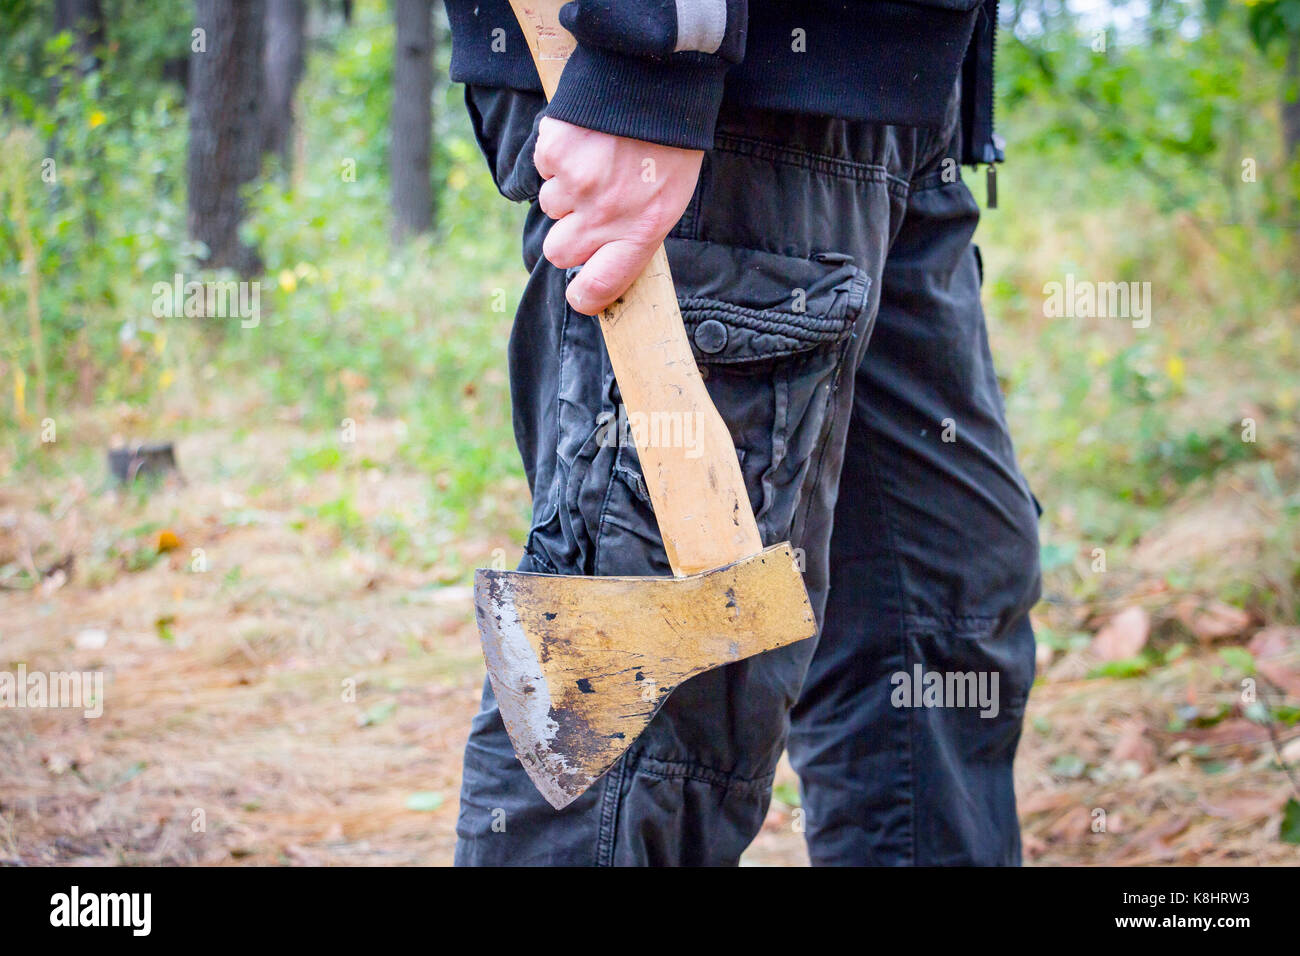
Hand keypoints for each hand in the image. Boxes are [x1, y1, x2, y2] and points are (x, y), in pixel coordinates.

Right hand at [534, 117, 702, 315]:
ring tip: (596, 163)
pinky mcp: (555, 154)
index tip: (580, 294)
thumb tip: (602, 264)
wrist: (658, 83)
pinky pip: (544, 169)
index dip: (584, 296)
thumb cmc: (670, 147)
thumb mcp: (669, 200)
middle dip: (568, 235)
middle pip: (559, 251)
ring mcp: (576, 185)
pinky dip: (559, 157)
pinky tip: (586, 140)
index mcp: (641, 232)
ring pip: (549, 207)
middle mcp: (605, 215)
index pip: (598, 287)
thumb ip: (636, 235)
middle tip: (590, 209)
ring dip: (566, 191)